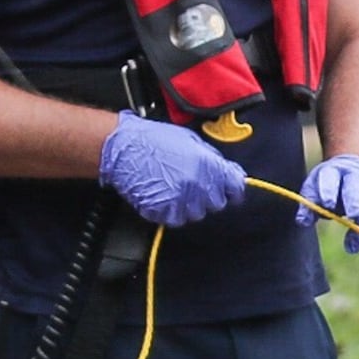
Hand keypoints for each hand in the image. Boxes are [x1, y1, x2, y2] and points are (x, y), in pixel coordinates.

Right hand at [99, 116, 246, 226]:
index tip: (230, 191)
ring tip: (176, 190)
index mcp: (208, 166)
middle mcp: (197, 184)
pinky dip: (172, 212)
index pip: (235, 188)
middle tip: (194, 186)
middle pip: (217, 203)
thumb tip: (229, 173)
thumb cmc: (154, 139)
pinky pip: (175, 219)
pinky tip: (165, 198)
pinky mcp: (162, 210)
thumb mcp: (192, 141)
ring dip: (190, 206)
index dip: (233, 190)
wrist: (123, 146)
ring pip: (197, 214)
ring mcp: (179, 199)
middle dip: (209, 196)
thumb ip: (213, 160)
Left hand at [297, 153, 358, 251]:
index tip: (327, 204)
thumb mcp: (314, 189)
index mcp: (335, 170)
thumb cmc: (331, 185)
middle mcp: (358, 174)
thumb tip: (303, 221)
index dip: (329, 190)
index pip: (331, 179)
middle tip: (352, 229)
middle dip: (358, 206)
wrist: (358, 168)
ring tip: (356, 245)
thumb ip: (309, 204)